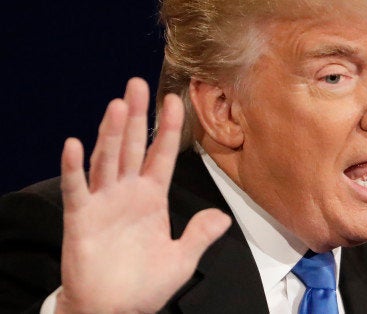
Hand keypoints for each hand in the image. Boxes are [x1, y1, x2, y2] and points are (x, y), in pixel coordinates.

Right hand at [56, 78, 230, 312]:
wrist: (115, 309)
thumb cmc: (145, 286)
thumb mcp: (181, 259)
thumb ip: (200, 235)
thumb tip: (222, 216)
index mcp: (152, 198)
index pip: (162, 155)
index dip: (168, 128)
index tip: (175, 99)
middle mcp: (128, 193)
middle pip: (133, 147)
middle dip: (137, 116)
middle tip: (138, 84)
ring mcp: (104, 202)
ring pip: (108, 160)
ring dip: (112, 134)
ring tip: (117, 106)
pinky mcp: (81, 218)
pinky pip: (78, 189)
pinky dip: (74, 168)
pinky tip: (74, 144)